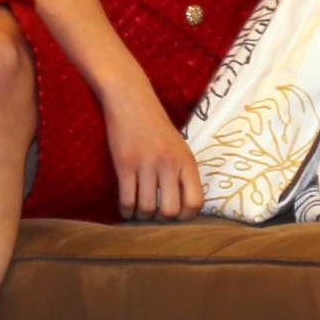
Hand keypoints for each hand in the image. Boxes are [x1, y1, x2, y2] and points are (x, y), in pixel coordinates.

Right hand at [104, 96, 200, 220]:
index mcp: (187, 161)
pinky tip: (126, 208)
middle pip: (170, 211)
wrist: (131, 100)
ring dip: (141, 216)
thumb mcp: (179, 147)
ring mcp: (146, 164)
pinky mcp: (124, 164)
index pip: (195, 202)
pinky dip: (126, 210)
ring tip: (139, 211)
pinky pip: (126, 200)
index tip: (175, 215)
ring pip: (146, 208)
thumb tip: (184, 208)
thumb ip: (184, 174)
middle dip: (161, 219)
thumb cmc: (156, 127)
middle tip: (154, 214)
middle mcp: (169, 164)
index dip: (185, 217)